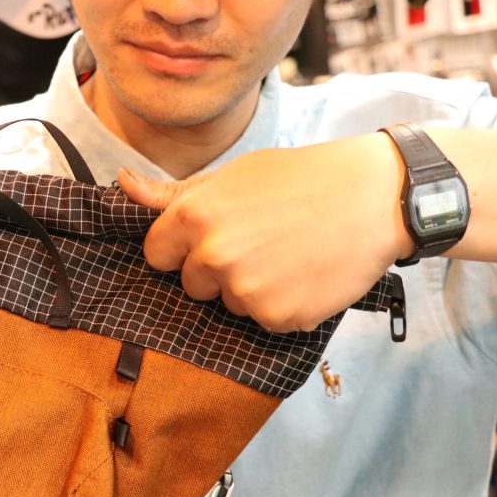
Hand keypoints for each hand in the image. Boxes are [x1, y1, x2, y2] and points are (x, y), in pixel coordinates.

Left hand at [118, 134, 412, 331]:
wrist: (374, 198)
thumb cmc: (299, 179)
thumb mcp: (232, 175)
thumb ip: (172, 194)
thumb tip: (121, 184)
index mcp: (193, 217)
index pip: (157, 255)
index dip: (180, 249)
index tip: (209, 238)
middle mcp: (213, 256)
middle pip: (191, 285)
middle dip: (215, 271)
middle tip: (259, 242)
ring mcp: (246, 291)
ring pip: (229, 304)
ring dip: (251, 288)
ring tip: (287, 254)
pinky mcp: (278, 318)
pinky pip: (264, 320)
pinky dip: (282, 305)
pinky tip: (305, 275)